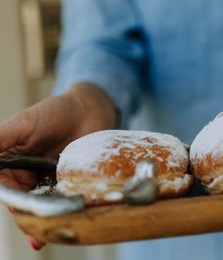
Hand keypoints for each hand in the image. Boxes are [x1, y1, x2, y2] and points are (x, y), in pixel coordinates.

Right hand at [0, 83, 116, 249]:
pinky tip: (63, 226)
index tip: (13, 205)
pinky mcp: (70, 183)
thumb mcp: (21, 125)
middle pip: (20, 201)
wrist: (89, 109)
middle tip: (30, 227)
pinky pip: (64, 201)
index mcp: (10, 163)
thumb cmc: (53, 113)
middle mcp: (27, 176)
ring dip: (39, 223)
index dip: (7, 196)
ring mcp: (49, 182)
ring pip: (41, 205)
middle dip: (23, 215)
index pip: (2, 186)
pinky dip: (62, 214)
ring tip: (40, 239)